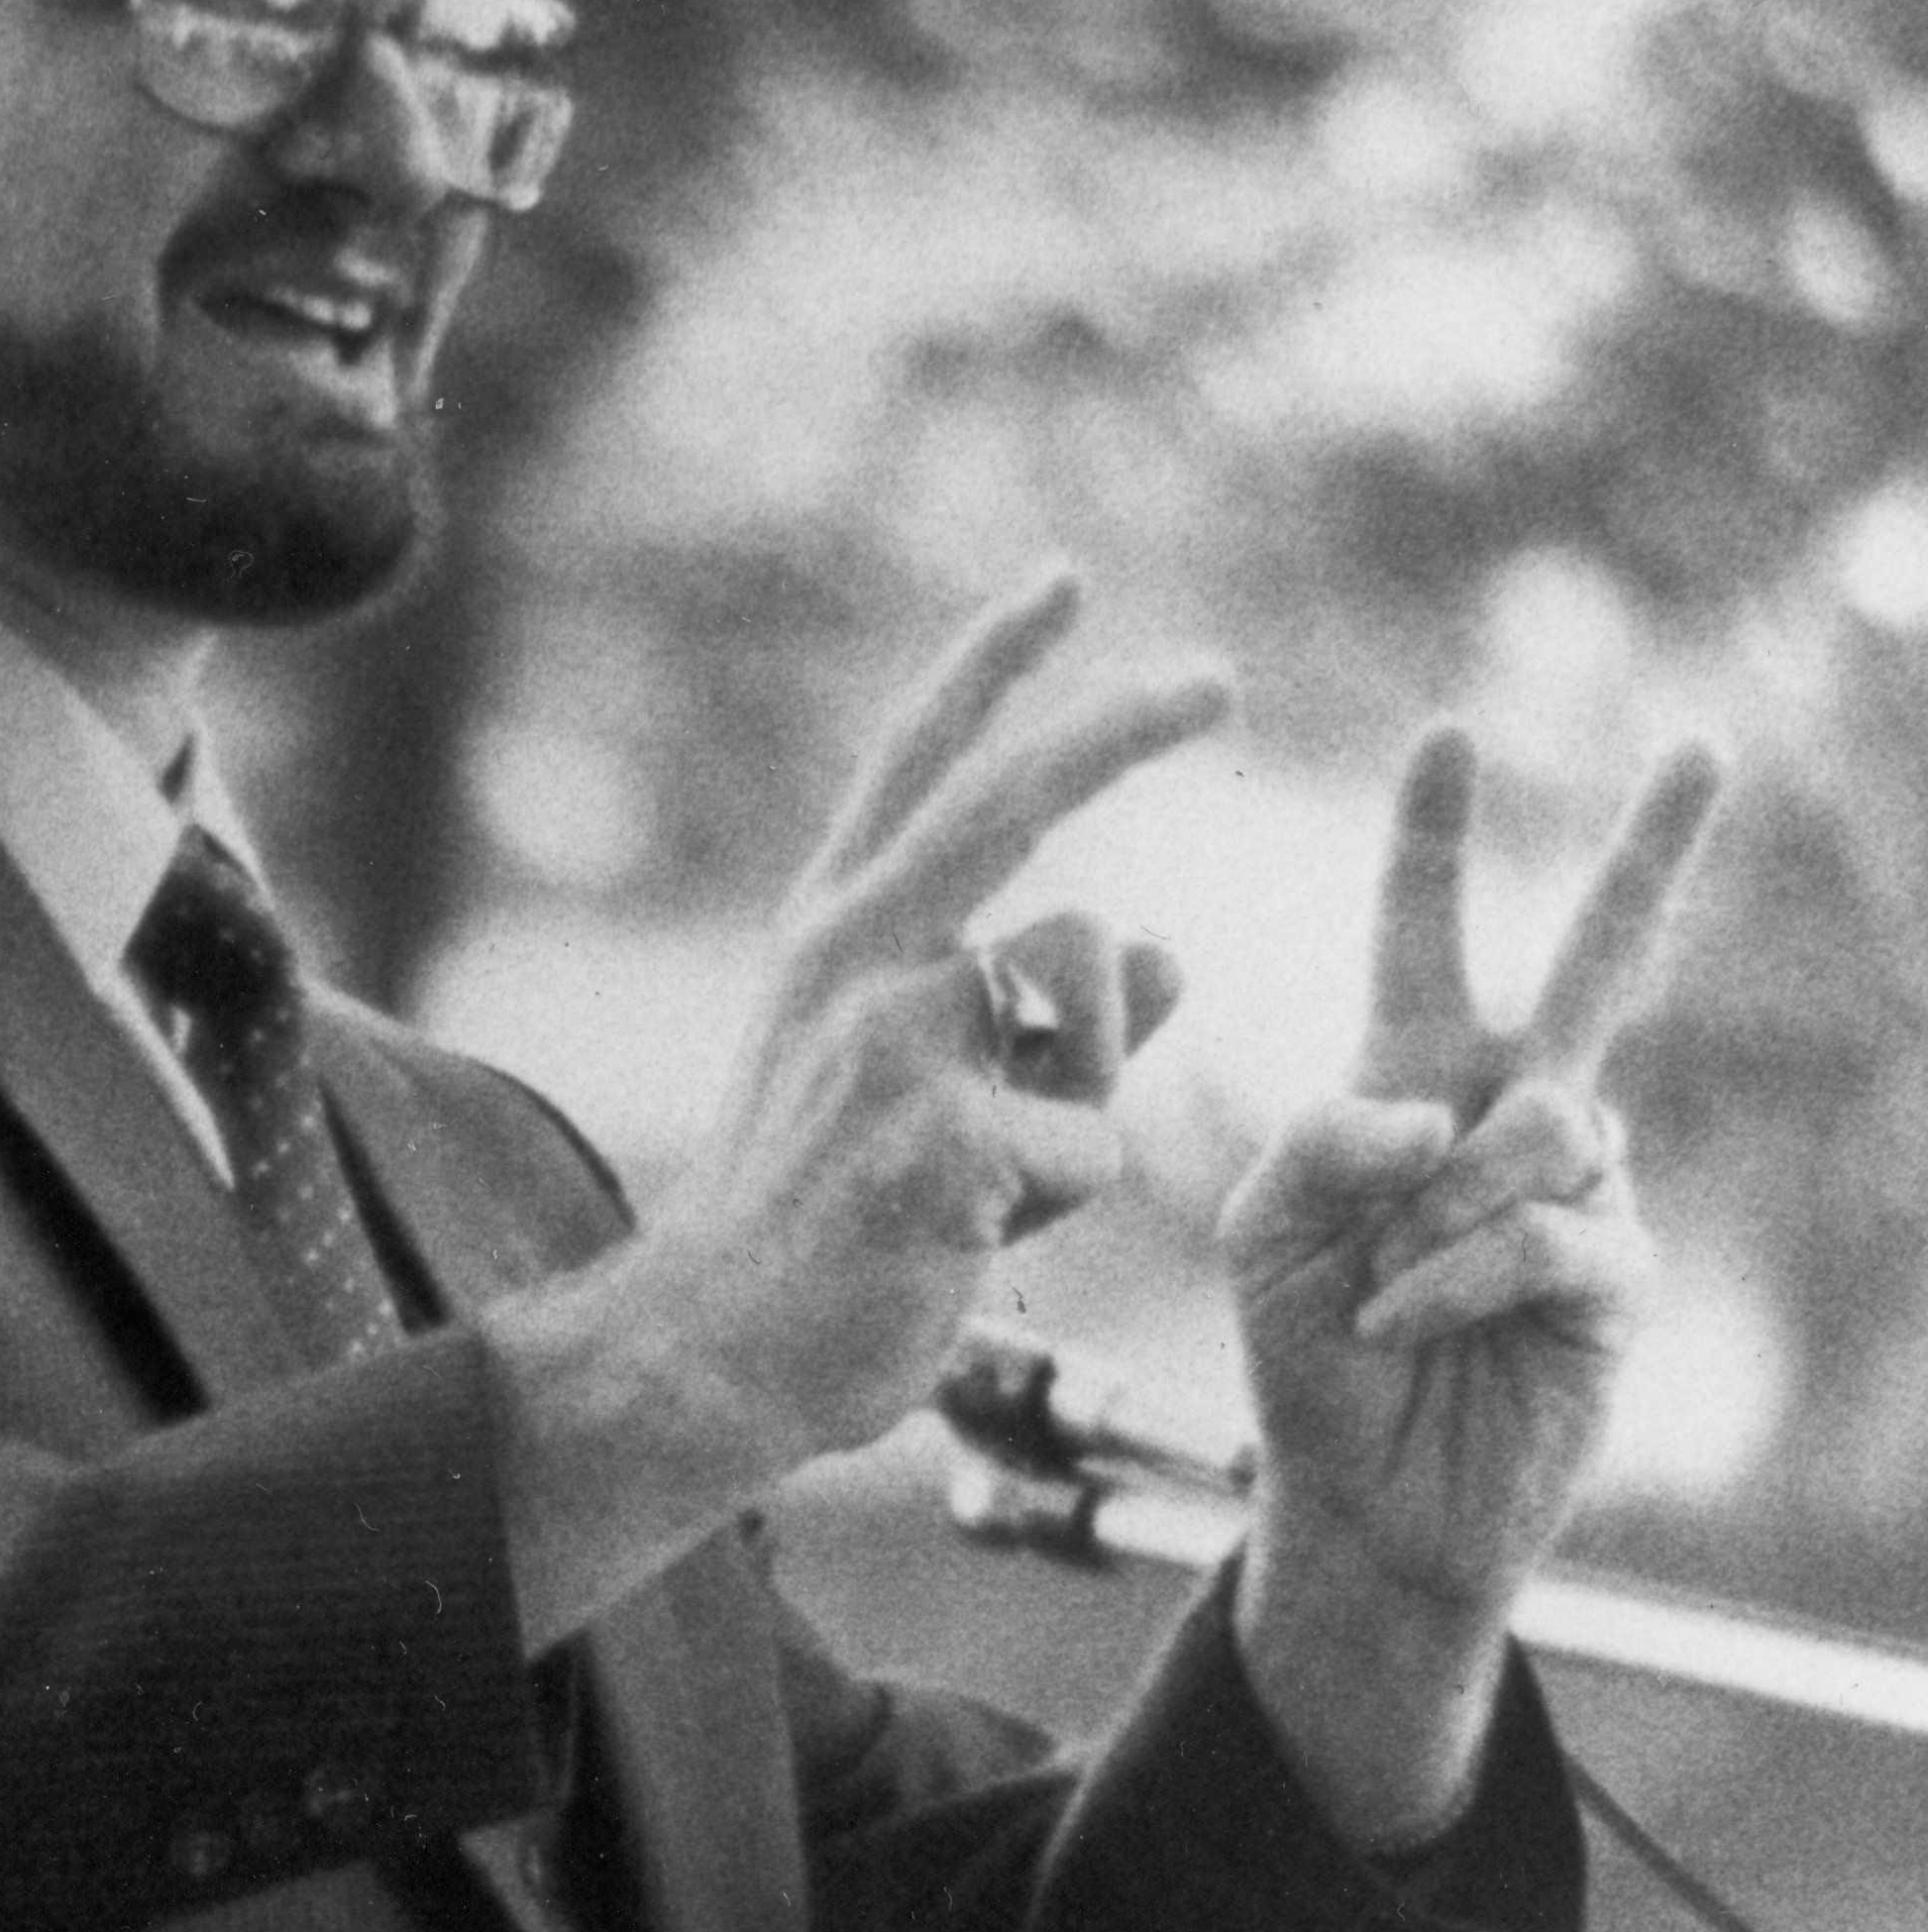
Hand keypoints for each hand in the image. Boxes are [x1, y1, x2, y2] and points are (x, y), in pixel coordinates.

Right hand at [484, 571, 1221, 1643]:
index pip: (917, 767)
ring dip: (1092, 1086)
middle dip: (1123, 724)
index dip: (990, 666)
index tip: (1062, 581)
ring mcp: (889, 1038)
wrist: (711, 1350)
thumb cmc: (820, 1232)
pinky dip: (1065, 1202)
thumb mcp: (917, 1096)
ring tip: (1001, 1184)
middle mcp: (853, 955)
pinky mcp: (936, 1136)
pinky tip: (974, 1245)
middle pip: (1015, 796)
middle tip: (1221, 681)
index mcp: (835, 936)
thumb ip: (1043, 1019)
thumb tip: (1169, 945)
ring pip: (1086, 988)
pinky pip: (1092, 1139)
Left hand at [1220, 729, 1721, 1837]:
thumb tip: (1433, 1107)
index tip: (1447, 737)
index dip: (1434, 842)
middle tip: (1700, 744)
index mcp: (1411, 1078)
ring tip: (1387, 1291)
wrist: (1362, 1503)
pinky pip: (1540, 1229)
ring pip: (1536, 1127)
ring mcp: (1578, 1189)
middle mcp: (1509, 1115)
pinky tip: (1411, 1324)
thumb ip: (1317, 1141)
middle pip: (1600, 961)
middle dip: (1650, 852)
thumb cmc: (1305, 1363)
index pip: (1425, 938)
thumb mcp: (1260, 1235)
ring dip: (1435, 1215)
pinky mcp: (1614, 1271)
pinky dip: (1454, 1280)